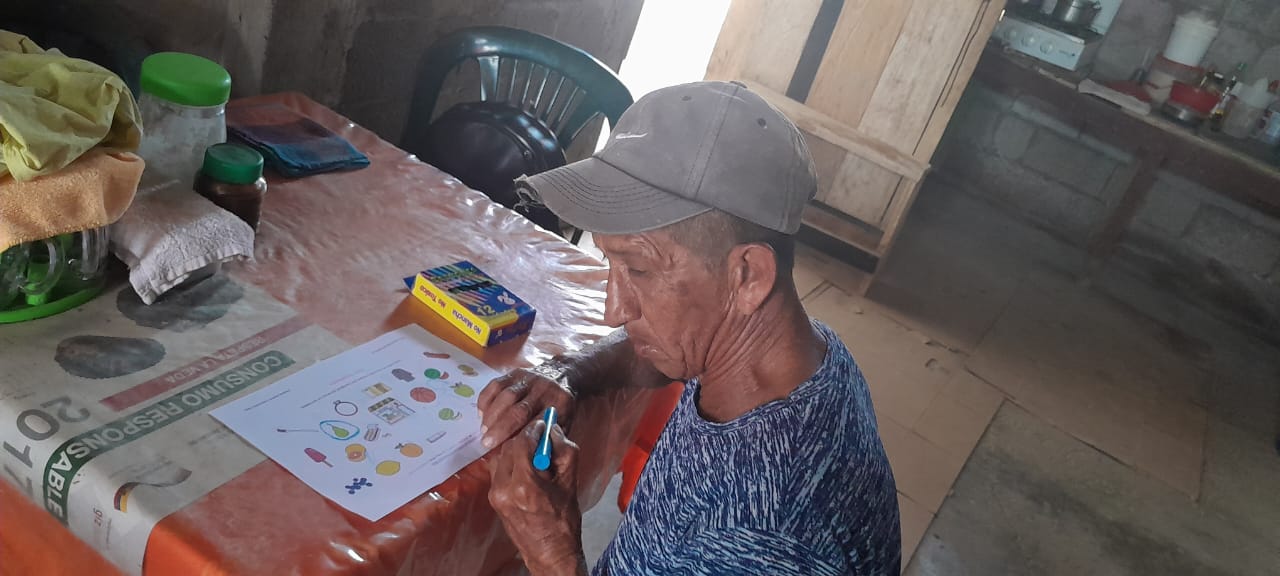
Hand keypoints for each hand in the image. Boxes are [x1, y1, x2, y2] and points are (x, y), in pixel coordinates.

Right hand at [479, 363, 575, 449]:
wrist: (561, 375)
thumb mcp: (564, 424)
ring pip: (506, 396)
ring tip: (483, 431)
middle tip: (487, 444)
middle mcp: (543, 390)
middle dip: (500, 429)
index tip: (507, 452)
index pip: (538, 424)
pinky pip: (495, 385)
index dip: (521, 439)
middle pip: (519, 411)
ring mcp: (528, 379)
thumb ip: (551, 440)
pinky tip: (481, 415)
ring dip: (491, 415)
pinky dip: (486, 400)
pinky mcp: (514, 373)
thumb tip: (534, 461)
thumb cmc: (558, 407)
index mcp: (558, 405)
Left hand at [489, 419, 586, 575]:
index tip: (545, 423)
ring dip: (517, 450)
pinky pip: (499, 470)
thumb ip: (564, 450)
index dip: (535, 428)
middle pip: (509, 446)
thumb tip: (553, 429)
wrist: (550, 553)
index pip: (522, 441)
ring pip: (501, 456)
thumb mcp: (570, 482)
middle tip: (543, 439)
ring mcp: (495, 495)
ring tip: (536, 456)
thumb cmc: (563, 521)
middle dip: (526, 439)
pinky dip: (511, 463)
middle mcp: (503, 488)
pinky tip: (527, 468)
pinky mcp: (493, 499)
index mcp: (523, 485)